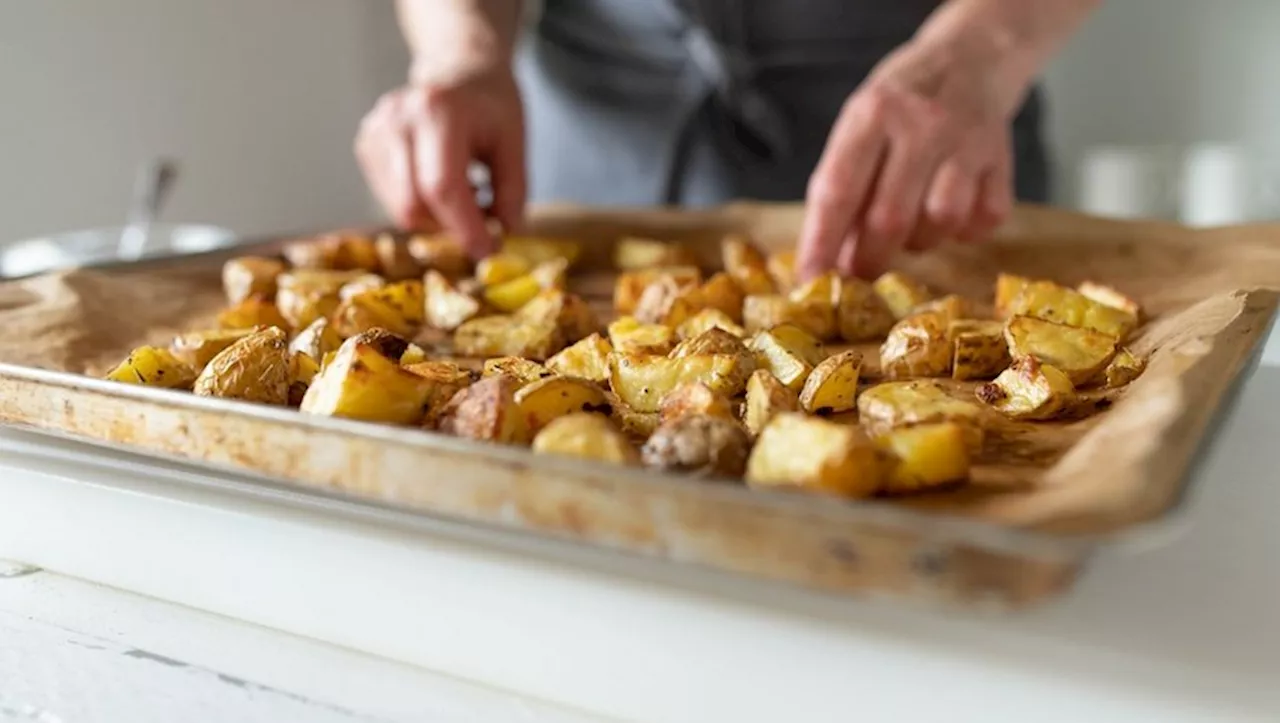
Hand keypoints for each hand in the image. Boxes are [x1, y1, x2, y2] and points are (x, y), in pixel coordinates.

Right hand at [355, 68, 524, 258]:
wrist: (457, 67)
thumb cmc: (490, 105)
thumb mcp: (515, 142)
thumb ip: (512, 190)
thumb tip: (504, 233)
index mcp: (438, 110)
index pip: (442, 186)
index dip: (464, 227)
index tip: (488, 249)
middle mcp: (398, 119)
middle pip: (413, 202)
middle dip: (450, 228)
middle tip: (481, 229)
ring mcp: (376, 131)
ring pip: (399, 206)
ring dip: (436, 219)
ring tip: (466, 194)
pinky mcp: (366, 145)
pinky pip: (390, 197)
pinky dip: (420, 205)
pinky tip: (440, 183)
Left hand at [798, 41, 1023, 279]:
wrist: (971, 58)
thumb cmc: (901, 103)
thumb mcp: (859, 125)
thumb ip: (844, 182)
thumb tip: (831, 257)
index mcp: (872, 115)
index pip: (838, 191)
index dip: (822, 242)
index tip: (811, 279)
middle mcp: (921, 125)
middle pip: (890, 218)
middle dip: (869, 258)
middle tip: (859, 270)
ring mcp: (967, 142)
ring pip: (941, 221)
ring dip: (919, 242)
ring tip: (909, 229)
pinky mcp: (1003, 158)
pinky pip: (984, 219)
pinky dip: (965, 231)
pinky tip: (951, 215)